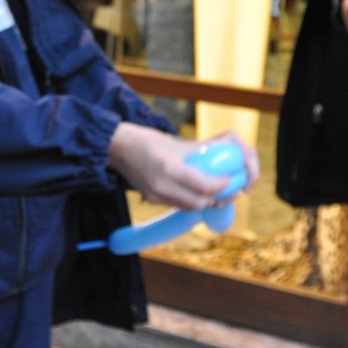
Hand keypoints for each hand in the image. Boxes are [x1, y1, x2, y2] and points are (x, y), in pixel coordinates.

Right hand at [107, 123, 248, 209]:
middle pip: (199, 202)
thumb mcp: (177, 143)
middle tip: (222, 186)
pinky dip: (189, 200)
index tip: (228, 178)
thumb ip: (200, 151)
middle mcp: (162, 186)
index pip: (204, 186)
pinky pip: (177, 205)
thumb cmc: (148, 140)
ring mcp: (155, 195)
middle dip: (214, 196)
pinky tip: (193, 190)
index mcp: (170, 168)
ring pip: (189, 207)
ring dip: (203, 200)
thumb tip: (225, 152)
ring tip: (210, 189)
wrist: (119, 147)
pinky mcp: (151, 200)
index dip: (220, 185)